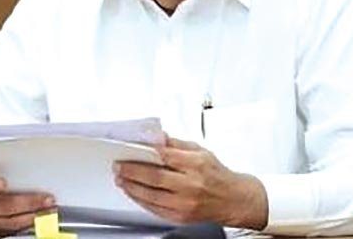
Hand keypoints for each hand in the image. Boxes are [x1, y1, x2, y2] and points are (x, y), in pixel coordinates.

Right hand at [0, 167, 55, 235]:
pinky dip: (29, 225)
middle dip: (28, 203)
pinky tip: (42, 219)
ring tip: (50, 210)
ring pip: (9, 222)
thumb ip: (4, 170)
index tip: (3, 183)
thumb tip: (31, 164)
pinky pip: (12, 230)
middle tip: (48, 199)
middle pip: (3, 206)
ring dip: (33, 217)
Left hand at [114, 136, 268, 229]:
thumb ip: (177, 144)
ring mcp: (185, 203)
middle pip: (155, 177)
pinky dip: (141, 200)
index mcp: (196, 164)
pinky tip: (133, 193)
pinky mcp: (181, 216)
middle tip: (119, 166)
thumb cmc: (217, 174)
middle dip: (132, 171)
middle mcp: (190, 185)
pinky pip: (155, 209)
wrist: (233, 199)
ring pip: (151, 196)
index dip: (145, 153)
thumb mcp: (200, 151)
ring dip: (132, 187)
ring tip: (121, 179)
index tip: (130, 150)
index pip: (165, 156)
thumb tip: (157, 136)